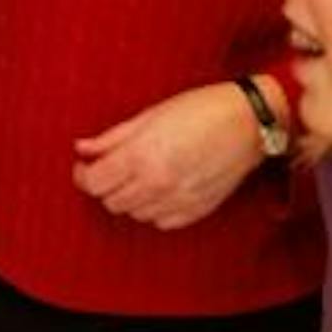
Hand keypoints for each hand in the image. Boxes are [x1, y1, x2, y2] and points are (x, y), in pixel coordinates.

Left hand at [72, 82, 259, 230]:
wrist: (249, 123)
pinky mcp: (196, 211)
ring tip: (141, 174)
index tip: (85, 165)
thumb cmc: (200, 109)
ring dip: (130, 197)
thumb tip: (82, 148)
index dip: (83, 175)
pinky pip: (160, 221)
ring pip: (134, 214)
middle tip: (113, 166)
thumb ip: (113, 137)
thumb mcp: (150, 115)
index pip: (94, 183)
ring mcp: (177, 200)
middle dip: (106, 185)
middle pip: (111, 202)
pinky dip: (154, 208)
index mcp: (141, 156)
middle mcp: (157, 184)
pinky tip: (161, 188)